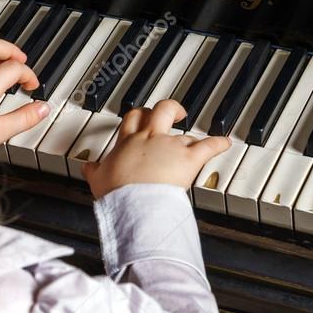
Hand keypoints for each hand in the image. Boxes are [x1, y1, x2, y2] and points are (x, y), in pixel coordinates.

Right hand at [83, 99, 230, 198]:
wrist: (133, 202)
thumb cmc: (117, 193)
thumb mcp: (98, 179)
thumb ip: (94, 170)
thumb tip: (87, 167)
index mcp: (128, 142)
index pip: (133, 118)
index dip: (140, 115)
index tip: (142, 116)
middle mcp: (150, 139)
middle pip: (160, 111)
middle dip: (168, 109)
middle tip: (173, 112)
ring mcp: (171, 147)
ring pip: (184, 133)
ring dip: (190, 137)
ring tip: (197, 138)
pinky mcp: (188, 159)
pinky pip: (208, 147)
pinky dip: (219, 144)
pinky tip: (225, 143)